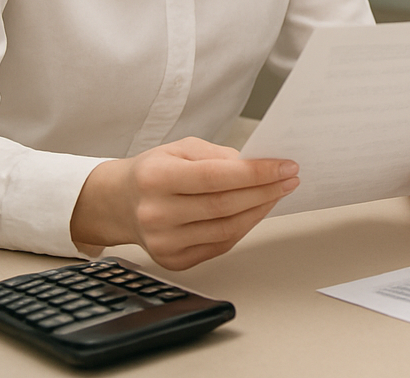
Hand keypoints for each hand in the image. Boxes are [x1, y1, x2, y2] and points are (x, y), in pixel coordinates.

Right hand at [71, 137, 299, 269]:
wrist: (119, 203)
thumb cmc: (153, 171)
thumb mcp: (180, 148)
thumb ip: (218, 155)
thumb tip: (257, 166)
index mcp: (156, 178)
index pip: (217, 177)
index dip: (257, 173)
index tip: (286, 166)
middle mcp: (156, 214)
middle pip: (225, 205)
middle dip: (266, 191)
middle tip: (290, 178)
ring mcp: (163, 242)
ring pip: (227, 229)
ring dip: (260, 210)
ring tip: (278, 192)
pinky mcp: (173, 261)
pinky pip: (220, 244)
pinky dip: (244, 227)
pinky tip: (255, 210)